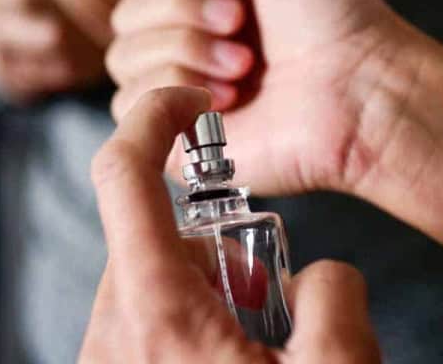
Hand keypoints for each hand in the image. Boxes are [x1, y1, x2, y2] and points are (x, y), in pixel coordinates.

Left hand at [82, 87, 379, 362]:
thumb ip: (335, 294)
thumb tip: (322, 274)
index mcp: (159, 314)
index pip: (126, 175)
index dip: (156, 115)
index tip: (193, 103)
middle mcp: (114, 329)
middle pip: (153, 229)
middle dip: (215, 240)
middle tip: (262, 290)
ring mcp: (108, 353)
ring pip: (151, 272)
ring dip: (205, 281)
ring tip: (254, 336)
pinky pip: (146, 312)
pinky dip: (190, 311)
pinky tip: (230, 355)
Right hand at [114, 0, 442, 252]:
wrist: (361, 91)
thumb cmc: (334, 18)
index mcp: (209, 0)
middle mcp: (191, 44)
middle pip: (128, 12)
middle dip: (185, 7)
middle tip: (243, 23)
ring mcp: (183, 93)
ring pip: (124, 55)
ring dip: (187, 48)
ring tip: (246, 65)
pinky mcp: (179, 140)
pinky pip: (131, 103)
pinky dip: (177, 89)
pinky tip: (229, 99)